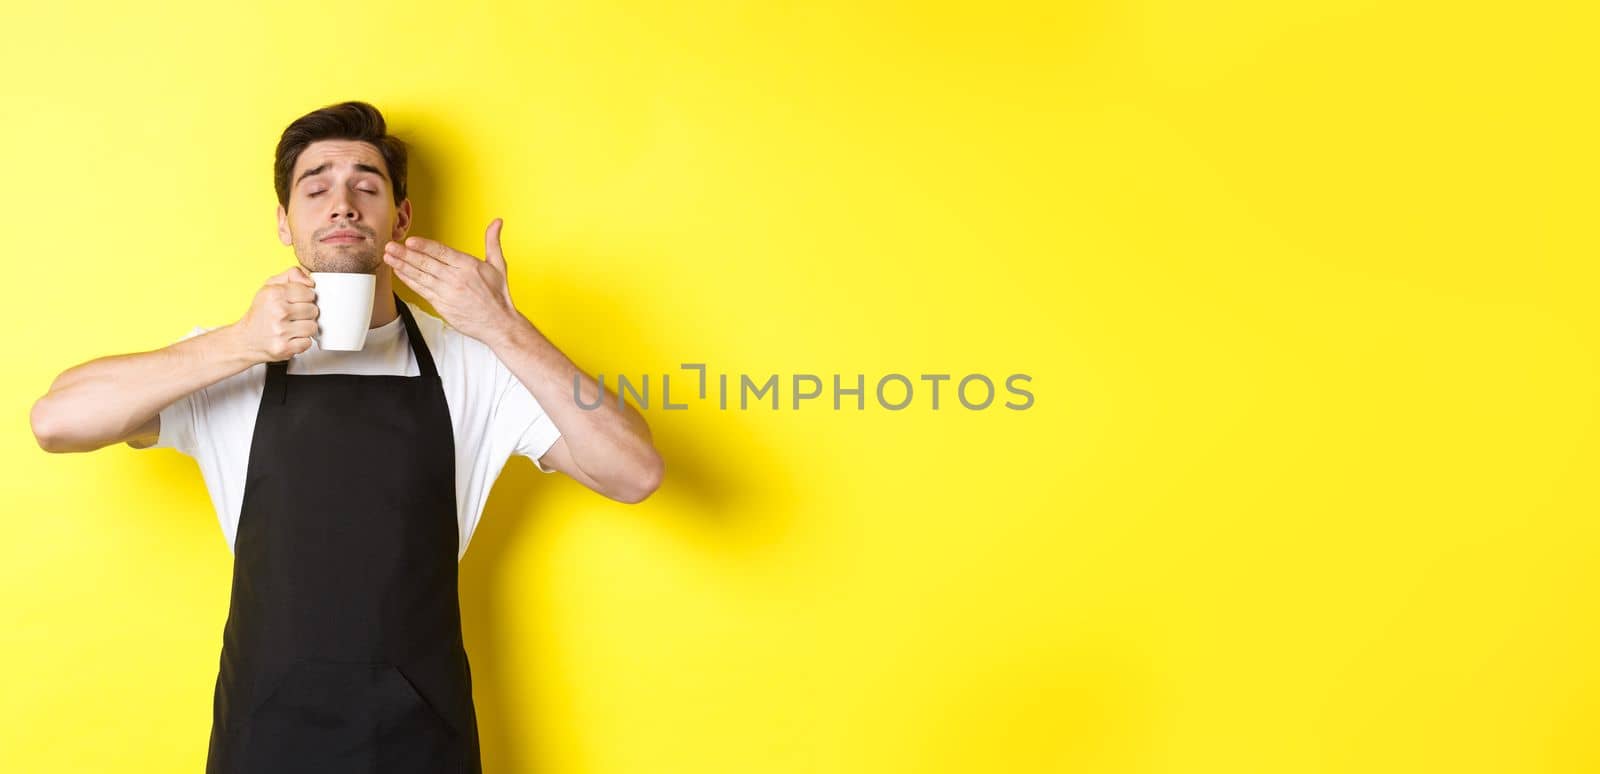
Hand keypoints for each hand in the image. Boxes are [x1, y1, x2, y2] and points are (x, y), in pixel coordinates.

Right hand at [234, 266, 318, 363]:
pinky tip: (290, 338)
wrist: (245, 340)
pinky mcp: (284, 348)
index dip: (305, 298)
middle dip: (306, 313)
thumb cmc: (260, 313)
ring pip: (312, 327)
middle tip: (293, 316)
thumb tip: (310, 281)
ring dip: (305, 328)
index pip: (309, 292)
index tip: (295, 302)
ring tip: (292, 327)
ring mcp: (281, 331)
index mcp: (274, 293)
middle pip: (313, 310)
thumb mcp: (270, 286)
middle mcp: (277, 311)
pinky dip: (301, 342)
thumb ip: (291, 275)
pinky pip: (307, 343)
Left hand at [383, 218, 523, 344]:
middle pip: (426, 264)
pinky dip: (409, 281)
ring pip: (420, 276)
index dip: (424, 246)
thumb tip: (497, 222)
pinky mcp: (441, 305)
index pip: (442, 252)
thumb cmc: (498, 296)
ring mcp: (447, 293)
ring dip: (402, 266)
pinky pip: (421, 290)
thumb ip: (493, 241)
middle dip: (406, 254)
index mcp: (468, 266)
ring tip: (389, 257)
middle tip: (390, 246)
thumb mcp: (499, 265)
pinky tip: (399, 272)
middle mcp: (456, 278)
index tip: (410, 241)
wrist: (498, 324)